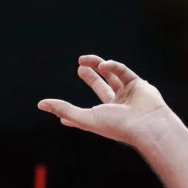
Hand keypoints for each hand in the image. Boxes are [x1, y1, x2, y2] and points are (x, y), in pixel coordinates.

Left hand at [37, 57, 165, 145]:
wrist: (146, 124)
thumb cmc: (117, 126)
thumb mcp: (85, 118)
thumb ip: (63, 110)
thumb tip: (40, 104)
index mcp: (105, 118)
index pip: (87, 115)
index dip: (74, 115)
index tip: (63, 120)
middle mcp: (117, 107)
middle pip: (102, 88)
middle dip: (91, 78)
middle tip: (80, 67)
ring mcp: (129, 94)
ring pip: (112, 76)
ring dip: (98, 66)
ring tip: (82, 61)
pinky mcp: (138, 84)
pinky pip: (122, 71)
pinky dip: (112, 67)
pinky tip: (102, 65)